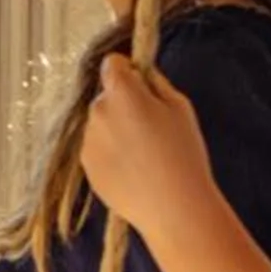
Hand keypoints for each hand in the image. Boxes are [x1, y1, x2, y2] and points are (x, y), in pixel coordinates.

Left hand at [77, 52, 214, 233]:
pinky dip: (110, 153)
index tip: (142, 85)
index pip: (112, 64)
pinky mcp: (86, 166)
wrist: (173, 207)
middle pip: (106, 96)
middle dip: (123, 103)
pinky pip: (97, 149)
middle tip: (150, 128)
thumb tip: (141, 73)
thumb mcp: (181, 107)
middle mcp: (97, 112)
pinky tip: (133, 171)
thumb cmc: (184, 153)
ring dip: (115, 130)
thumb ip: (156, 83)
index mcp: (121, 92)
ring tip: (143, 155)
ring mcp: (88, 141)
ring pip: (101, 124)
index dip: (128, 70)